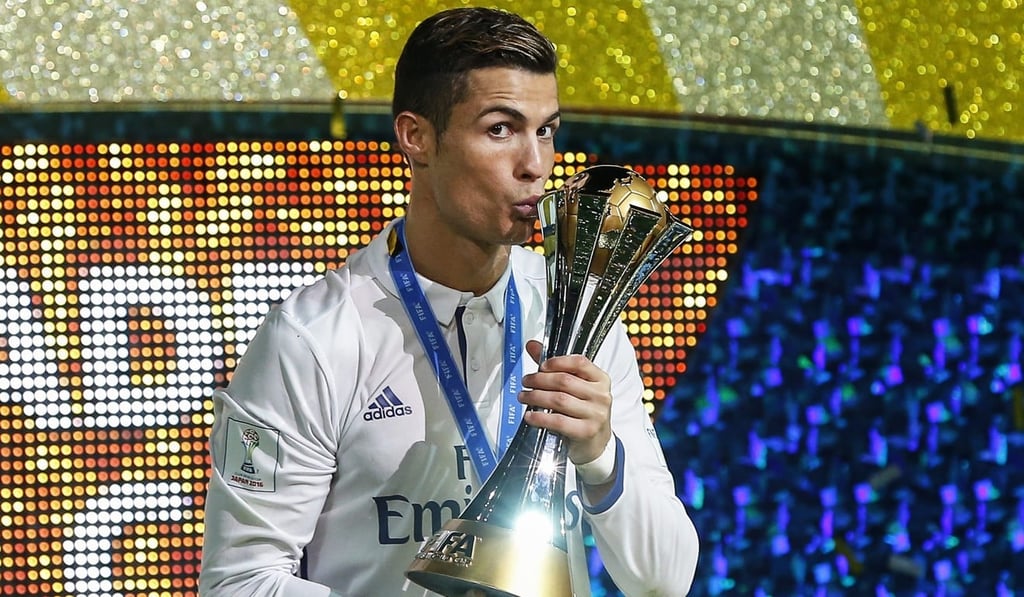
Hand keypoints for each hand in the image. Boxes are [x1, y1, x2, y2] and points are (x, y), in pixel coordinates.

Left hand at [519, 339, 612, 465]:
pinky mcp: (586, 431)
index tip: (542, 365)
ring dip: (536, 397)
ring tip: (524, 397)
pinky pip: (558, 421)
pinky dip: (540, 417)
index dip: (558, 361)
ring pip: (559, 400)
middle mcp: (601, 395)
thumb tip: (532, 346)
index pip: (580, 363)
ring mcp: (595, 414)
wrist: (596, 443)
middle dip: (540, 380)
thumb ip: (554, 366)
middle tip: (526, 381)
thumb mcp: (575, 388)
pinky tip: (530, 415)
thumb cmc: (583, 412)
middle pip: (565, 381)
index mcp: (600, 379)